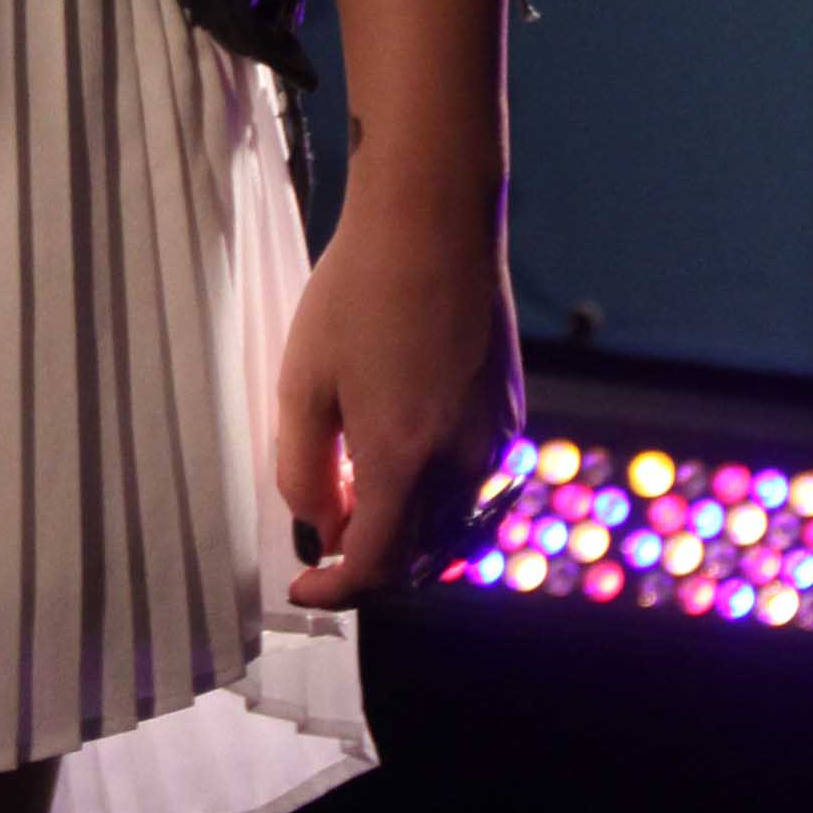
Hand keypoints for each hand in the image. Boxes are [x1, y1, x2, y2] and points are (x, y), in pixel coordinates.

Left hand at [274, 179, 523, 608]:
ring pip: (450, 531)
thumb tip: (320, 527)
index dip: (334, 590)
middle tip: (324, 531)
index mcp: (403, 462)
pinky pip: (475, 491)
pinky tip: (402, 459)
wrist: (433, 222)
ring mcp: (494, 443)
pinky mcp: (510, 416)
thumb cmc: (358, 292)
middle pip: (416, 560)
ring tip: (357, 490)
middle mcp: (460, 466)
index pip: (374, 568)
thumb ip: (303, 469)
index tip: (303, 587)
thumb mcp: (303, 382)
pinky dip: (437, 503)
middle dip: (367, 562)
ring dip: (404, 534)